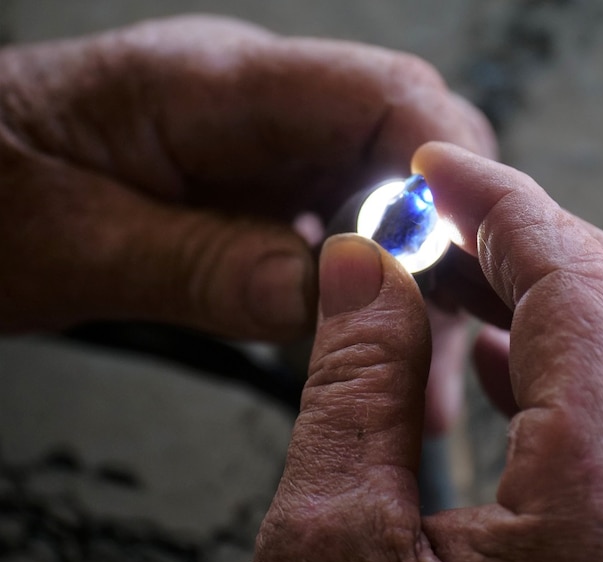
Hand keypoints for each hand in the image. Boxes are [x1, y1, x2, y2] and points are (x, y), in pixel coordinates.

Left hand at [0, 16, 494, 430]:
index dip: (445, 171)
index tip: (469, 253)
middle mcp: (257, 105)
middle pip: (407, 146)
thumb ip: (205, 267)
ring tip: (422, 377)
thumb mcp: (75, 245)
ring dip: (418, 281)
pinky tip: (377, 348)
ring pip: (388, 197)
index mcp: (213, 85)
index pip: (382, 95)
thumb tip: (330, 296)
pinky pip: (345, 228)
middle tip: (456, 337)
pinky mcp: (260, 188)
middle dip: (448, 240)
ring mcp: (263, 145)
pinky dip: (374, 291)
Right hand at [251, 143, 602, 561]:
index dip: (501, 202)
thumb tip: (364, 272)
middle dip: (542, 238)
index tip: (441, 169)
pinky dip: (567, 369)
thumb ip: (354, 388)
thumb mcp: (332, 551)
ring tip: (460, 277)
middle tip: (452, 214)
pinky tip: (495, 364)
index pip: (574, 283)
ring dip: (556, 299)